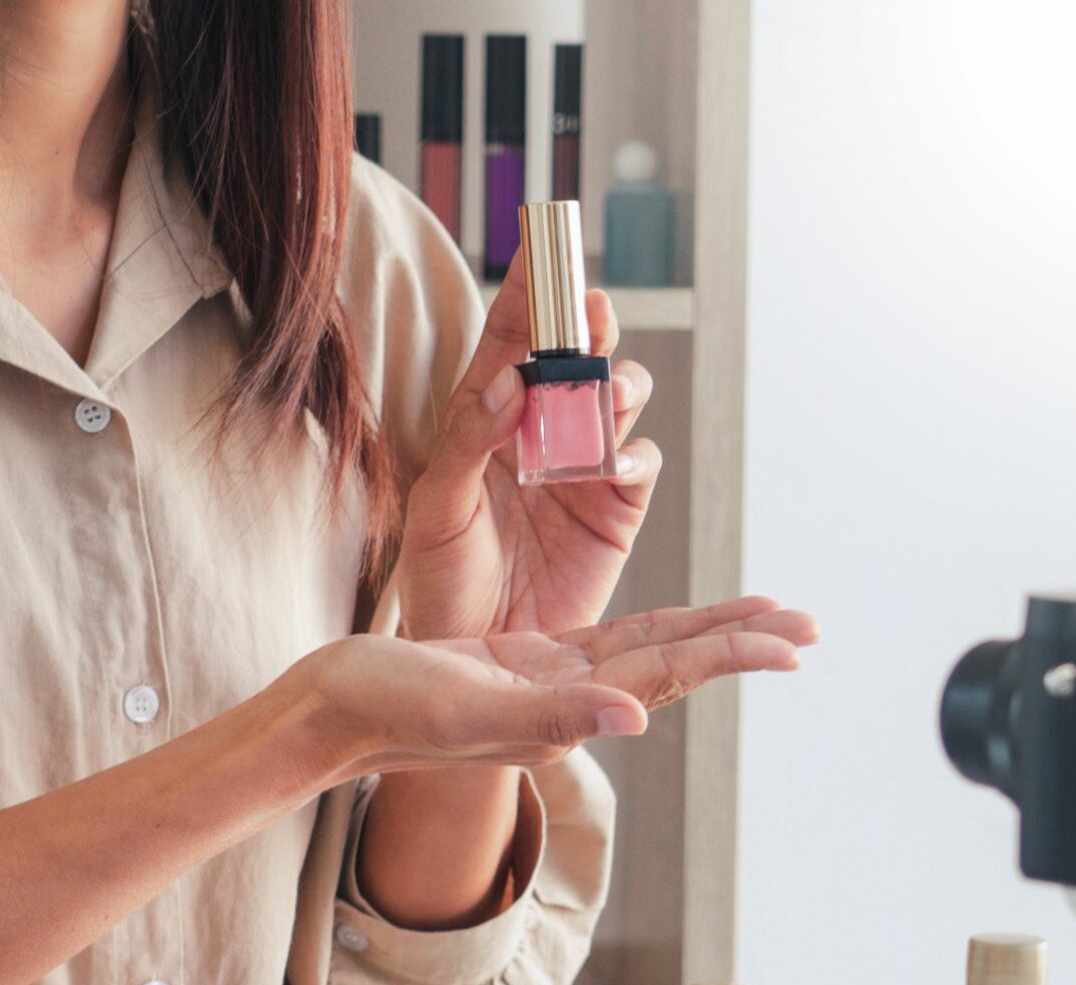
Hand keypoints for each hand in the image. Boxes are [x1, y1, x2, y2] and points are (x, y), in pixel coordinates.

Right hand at [298, 598, 818, 776]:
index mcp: (562, 712)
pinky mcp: (520, 664)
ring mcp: (546, 684)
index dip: (730, 653)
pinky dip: (649, 627)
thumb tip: (635, 716)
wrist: (326, 717)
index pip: (665, 675)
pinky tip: (678, 625)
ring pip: (646, 650)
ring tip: (766, 616)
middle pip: (673, 663)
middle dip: (741, 641)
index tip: (792, 643)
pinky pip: (604, 640)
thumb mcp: (467, 707)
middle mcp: (566, 702)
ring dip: (707, 633)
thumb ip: (550, 716)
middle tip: (809, 625)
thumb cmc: (381, 709)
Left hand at [398, 245, 658, 641]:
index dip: (532, 288)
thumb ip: (467, 440)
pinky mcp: (616, 509)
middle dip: (588, 324)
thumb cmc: (441, 581)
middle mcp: (539, 431)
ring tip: (606, 390)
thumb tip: (511, 380)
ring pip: (615, 398)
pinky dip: (635, 454)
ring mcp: (583, 467)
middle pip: (574, 355)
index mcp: (485, 418)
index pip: (510, 337)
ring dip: (618, 382)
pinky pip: (641, 463)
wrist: (479, 654)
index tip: (546, 239)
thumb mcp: (434, 510)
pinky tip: (611, 465)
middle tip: (592, 308)